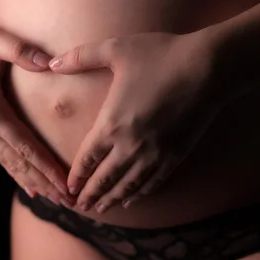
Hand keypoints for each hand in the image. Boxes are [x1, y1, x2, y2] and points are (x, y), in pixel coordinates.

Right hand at [0, 16, 71, 204]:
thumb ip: (20, 51)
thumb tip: (49, 62)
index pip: (25, 146)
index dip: (46, 167)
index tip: (66, 184)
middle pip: (19, 162)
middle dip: (45, 183)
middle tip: (70, 202)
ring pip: (9, 164)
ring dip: (33, 183)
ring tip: (55, 200)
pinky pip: (0, 156)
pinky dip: (16, 173)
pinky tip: (30, 188)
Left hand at [49, 30, 225, 212]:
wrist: (209, 68)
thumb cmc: (161, 55)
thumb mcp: (115, 49)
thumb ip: (80, 56)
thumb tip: (50, 63)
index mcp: (112, 124)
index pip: (87, 159)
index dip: (76, 176)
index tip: (68, 189)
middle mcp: (131, 146)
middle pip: (104, 178)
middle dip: (89, 195)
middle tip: (78, 207)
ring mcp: (154, 154)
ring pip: (127, 185)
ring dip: (111, 199)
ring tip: (100, 210)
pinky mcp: (175, 155)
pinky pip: (153, 182)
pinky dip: (139, 193)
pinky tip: (131, 199)